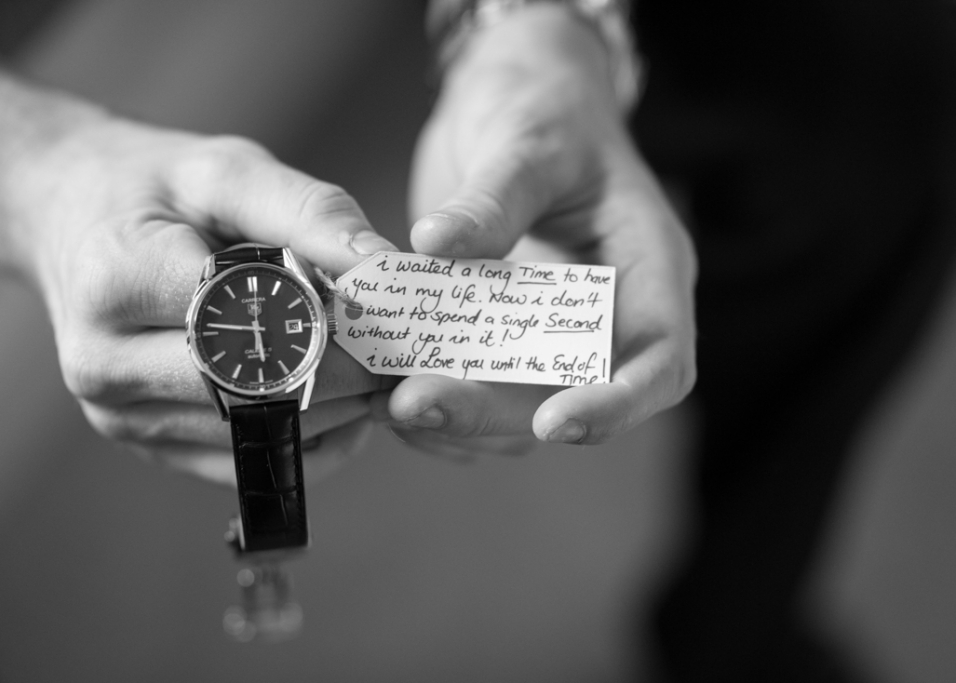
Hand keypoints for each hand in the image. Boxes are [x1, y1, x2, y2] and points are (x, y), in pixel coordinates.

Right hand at [0, 61, 396, 484]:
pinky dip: (305, 443)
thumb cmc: (150, 188)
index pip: (249, 328)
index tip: (388, 320)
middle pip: (255, 396)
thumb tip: (386, 268)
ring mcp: (120, 417)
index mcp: (119, 285)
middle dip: (342, 378)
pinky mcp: (146, 445)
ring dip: (331, 413)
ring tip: (369, 370)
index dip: (332, 331)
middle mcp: (106, 366)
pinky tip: (336, 404)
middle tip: (394, 352)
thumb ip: (308, 212)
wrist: (67, 219)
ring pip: (256, 439)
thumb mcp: (226, 169)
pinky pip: (244, 467)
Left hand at [382, 6, 695, 453]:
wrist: (517, 95)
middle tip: (415, 404)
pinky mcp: (500, 332)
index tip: (553, 424)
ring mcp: (548, 329)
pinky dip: (433, 392)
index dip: (617, 405)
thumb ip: (493, 197)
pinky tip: (380, 385)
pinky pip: (474, 383)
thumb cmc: (545, 106)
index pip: (660, 362)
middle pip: (568, 393)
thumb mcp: (527, 139)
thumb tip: (434, 245)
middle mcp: (605, 313)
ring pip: (514, 403)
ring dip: (455, 413)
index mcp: (646, 268)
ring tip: (386, 398)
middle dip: (494, 411)